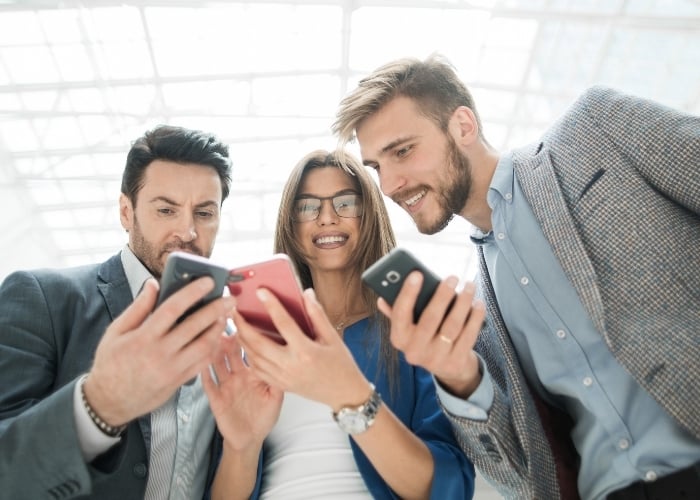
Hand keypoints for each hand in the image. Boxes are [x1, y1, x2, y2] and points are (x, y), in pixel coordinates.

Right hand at [84, 277, 234, 426]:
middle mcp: (160, 353)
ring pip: (204, 346)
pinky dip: (213, 348)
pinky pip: (202, 363)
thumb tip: (153, 284)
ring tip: (225, 316)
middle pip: (195, 326)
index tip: (208, 281)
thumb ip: (137, 307)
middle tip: (229, 298)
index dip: (192, 293)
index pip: (172, 308)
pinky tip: (217, 336)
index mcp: (143, 337)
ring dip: (218, 329)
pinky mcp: (178, 381)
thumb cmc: (110, 363)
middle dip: (216, 309)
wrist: (109, 401)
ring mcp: (171, 370)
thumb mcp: (116, 332)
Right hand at [203, 333, 282, 450]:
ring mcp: (226, 386)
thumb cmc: (264, 418)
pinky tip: (201, 363)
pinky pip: (208, 384)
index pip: (249, 351)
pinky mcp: (216, 398)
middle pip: (231, 353)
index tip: (246, 321)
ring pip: (218, 364)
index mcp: (253, 373)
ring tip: (212, 338)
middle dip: (229, 339)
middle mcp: (238, 376)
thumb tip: (286, 360)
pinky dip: (204, 373)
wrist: (249, 439)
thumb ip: (279, 380)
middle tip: (226, 323)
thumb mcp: (276, 398)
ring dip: (214, 352)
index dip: (248, 337)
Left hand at [233, 288, 370, 411]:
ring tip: (237, 325)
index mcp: (305, 351)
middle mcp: (291, 365)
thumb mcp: (332, 337)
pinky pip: (257, 370)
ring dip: (242, 340)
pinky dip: (249, 356)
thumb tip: (307, 295)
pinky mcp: (280, 384)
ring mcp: (283, 377)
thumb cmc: (341, 366)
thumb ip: (317, 315)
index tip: (261, 292)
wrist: (344, 393)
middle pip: (258, 342)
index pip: (283, 323)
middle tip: (235, 311)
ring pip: (253, 357)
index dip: (271, 305)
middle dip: (243, 325)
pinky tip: (247, 346)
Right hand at [379, 272, 485, 398]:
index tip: (417, 274)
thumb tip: (382, 298)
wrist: (446, 367)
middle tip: (452, 278)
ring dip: (463, 303)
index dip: (408, 293)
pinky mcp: (455, 362)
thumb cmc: (425, 337)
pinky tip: (478, 304)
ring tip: (469, 286)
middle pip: (430, 319)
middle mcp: (415, 351)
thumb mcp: (408, 327)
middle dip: (442, 295)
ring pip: (452, 326)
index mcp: (399, 338)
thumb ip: (397, 312)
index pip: (400, 314)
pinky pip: (468, 336)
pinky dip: (475, 317)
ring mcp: (436, 359)